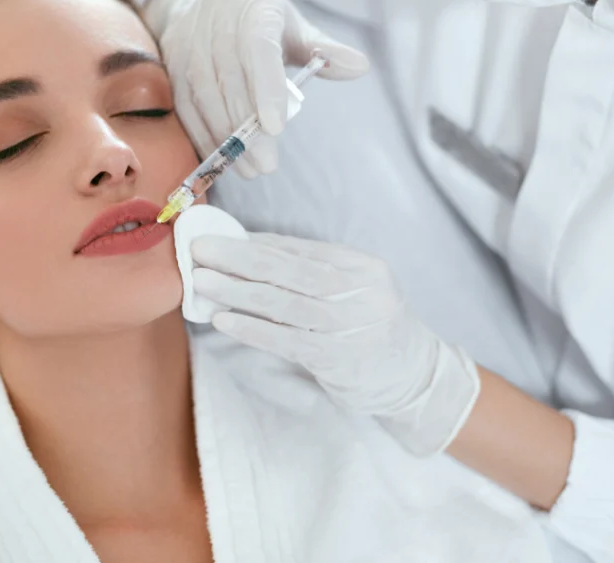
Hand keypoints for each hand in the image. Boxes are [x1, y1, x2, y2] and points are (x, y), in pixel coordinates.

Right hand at [143, 0, 368, 177]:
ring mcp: (187, 45)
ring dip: (225, 138)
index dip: (266, 88)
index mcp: (254, 8)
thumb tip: (361, 67)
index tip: (276, 127)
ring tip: (249, 168)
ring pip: (204, 98)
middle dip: (247, 128)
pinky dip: (202, 136)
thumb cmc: (253, 17)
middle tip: (267, 164)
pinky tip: (223, 158)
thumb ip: (323, 49)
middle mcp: (216, 23)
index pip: (259, 48)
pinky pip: (185, 107)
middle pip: (230, 81)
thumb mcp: (290, 25)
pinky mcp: (170, 67)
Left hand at [191, 232, 479, 456]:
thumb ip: (308, 270)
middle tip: (199, 250)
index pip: (297, 249)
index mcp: (360, 266)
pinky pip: (285, 341)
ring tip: (202, 282)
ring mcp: (349, 326)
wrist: (414, 377)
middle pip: (287, 270)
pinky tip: (223, 320)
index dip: (252, 242)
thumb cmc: (370, 327)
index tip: (216, 236)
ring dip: (236, 291)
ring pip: (282, 303)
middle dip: (237, 258)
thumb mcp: (352, 289)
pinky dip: (251, 329)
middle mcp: (358, 291)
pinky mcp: (336, 359)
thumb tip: (247, 247)